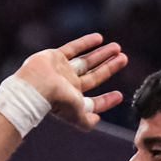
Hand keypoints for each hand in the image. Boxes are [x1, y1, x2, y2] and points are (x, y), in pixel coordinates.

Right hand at [14, 33, 128, 129]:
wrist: (36, 87)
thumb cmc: (57, 102)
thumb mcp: (76, 116)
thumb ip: (87, 122)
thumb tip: (97, 120)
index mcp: (74, 100)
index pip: (94, 101)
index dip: (107, 100)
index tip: (120, 95)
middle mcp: (69, 85)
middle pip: (95, 75)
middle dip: (110, 68)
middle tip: (124, 59)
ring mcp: (63, 70)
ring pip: (87, 61)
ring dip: (103, 54)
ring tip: (118, 48)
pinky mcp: (56, 56)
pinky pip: (74, 47)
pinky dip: (86, 42)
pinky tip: (99, 38)